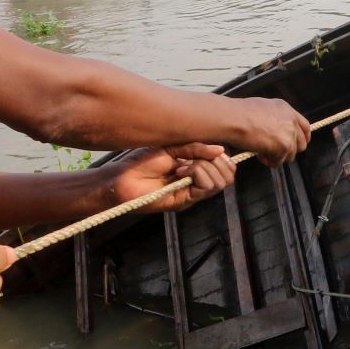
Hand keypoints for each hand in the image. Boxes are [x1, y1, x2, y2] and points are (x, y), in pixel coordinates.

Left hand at [110, 143, 236, 210]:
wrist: (122, 177)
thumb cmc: (141, 162)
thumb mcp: (172, 147)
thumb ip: (196, 148)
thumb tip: (220, 150)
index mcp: (196, 168)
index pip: (225, 167)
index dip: (223, 157)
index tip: (212, 149)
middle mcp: (197, 182)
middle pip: (227, 176)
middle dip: (216, 162)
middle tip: (195, 157)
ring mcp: (191, 193)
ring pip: (219, 183)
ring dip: (204, 168)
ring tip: (183, 165)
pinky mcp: (184, 201)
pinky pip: (205, 187)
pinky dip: (196, 173)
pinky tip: (179, 171)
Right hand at [231, 96, 310, 164]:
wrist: (233, 118)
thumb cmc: (239, 114)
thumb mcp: (263, 108)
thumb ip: (275, 118)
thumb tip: (275, 129)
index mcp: (286, 110)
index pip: (305, 127)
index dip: (301, 138)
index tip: (296, 144)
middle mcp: (291, 121)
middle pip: (301, 144)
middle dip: (288, 150)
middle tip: (274, 150)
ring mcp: (289, 134)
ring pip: (291, 155)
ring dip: (277, 156)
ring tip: (262, 151)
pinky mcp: (284, 146)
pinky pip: (279, 161)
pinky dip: (269, 161)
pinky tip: (258, 154)